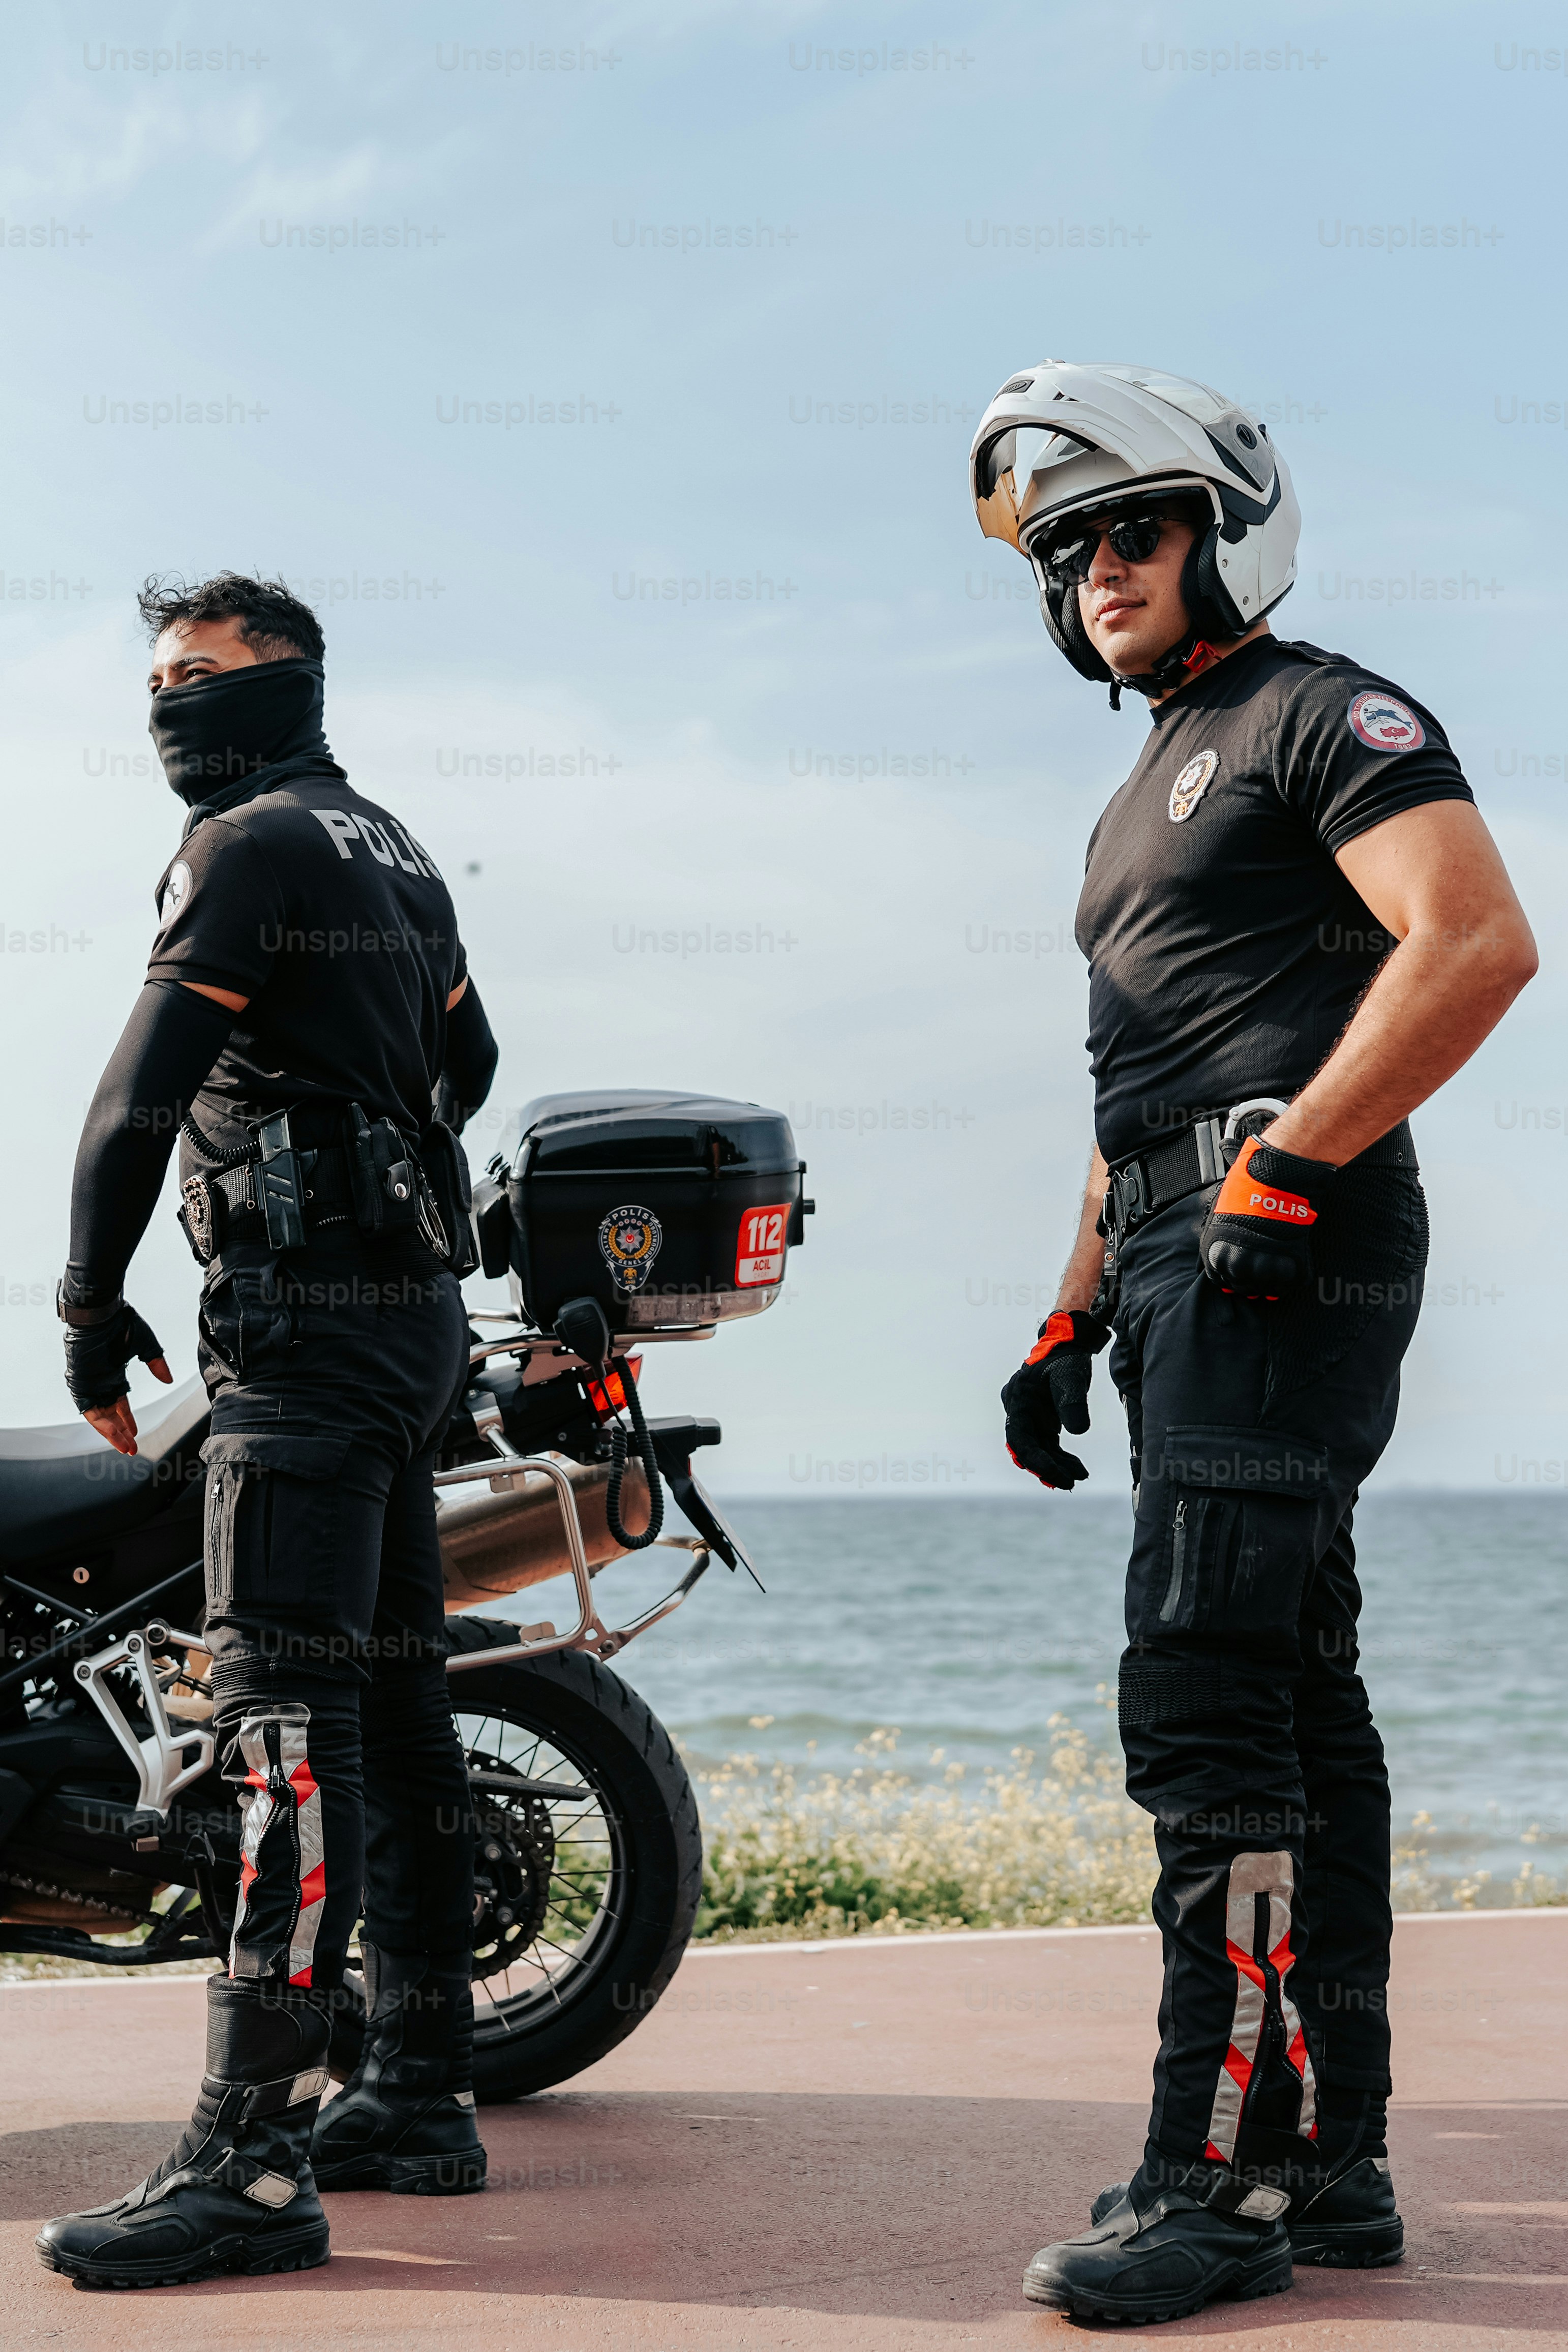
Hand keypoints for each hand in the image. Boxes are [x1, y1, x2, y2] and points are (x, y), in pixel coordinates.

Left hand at [59, 1290, 171, 1453]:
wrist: (99, 1310)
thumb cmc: (120, 1321)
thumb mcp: (146, 1345)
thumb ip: (156, 1363)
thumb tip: (168, 1379)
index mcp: (113, 1373)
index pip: (119, 1403)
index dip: (127, 1419)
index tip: (136, 1433)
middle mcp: (100, 1381)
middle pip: (109, 1414)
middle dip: (120, 1433)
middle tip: (131, 1448)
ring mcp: (89, 1382)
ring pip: (98, 1415)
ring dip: (111, 1432)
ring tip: (125, 1446)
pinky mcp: (79, 1381)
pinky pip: (87, 1407)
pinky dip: (99, 1421)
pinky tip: (111, 1432)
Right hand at [1001, 1310, 1110, 1490]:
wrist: (1068, 1343)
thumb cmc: (1066, 1357)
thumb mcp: (1071, 1377)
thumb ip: (1073, 1403)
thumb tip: (1078, 1431)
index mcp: (1018, 1400)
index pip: (1021, 1440)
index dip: (1037, 1461)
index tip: (1058, 1475)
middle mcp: (1019, 1410)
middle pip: (1027, 1448)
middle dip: (1047, 1468)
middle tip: (1068, 1483)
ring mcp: (1029, 1416)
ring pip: (1037, 1449)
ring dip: (1055, 1464)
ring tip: (1079, 1475)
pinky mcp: (1041, 1419)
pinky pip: (1046, 1444)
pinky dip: (1059, 1457)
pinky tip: (1076, 1467)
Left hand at [1199, 1134, 1333, 1298]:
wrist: (1274, 1181)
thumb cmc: (1245, 1191)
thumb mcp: (1218, 1216)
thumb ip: (1218, 1242)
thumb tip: (1220, 1257)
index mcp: (1216, 1255)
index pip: (1220, 1281)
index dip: (1232, 1277)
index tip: (1240, 1274)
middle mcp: (1236, 1267)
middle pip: (1244, 1288)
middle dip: (1251, 1281)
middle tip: (1261, 1267)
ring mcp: (1263, 1269)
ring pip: (1266, 1289)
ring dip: (1271, 1281)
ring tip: (1276, 1265)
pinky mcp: (1288, 1268)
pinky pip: (1288, 1284)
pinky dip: (1290, 1277)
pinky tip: (1289, 1264)